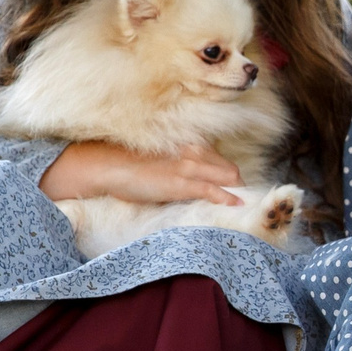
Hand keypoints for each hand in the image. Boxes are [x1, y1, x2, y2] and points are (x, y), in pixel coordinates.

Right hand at [40, 140, 244, 205]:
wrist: (110, 165)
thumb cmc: (130, 162)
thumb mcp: (162, 157)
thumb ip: (180, 162)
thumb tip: (190, 178)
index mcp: (190, 142)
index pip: (221, 160)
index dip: (229, 177)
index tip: (232, 189)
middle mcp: (194, 150)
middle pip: (230, 169)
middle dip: (238, 187)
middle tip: (239, 202)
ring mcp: (189, 166)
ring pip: (228, 178)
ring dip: (237, 194)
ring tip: (241, 207)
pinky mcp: (182, 182)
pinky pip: (213, 191)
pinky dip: (227, 199)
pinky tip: (236, 206)